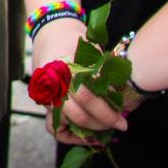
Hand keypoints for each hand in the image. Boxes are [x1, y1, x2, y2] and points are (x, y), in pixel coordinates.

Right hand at [32, 20, 132, 144]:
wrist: (51, 33)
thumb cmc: (76, 40)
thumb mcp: (92, 52)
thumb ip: (102, 74)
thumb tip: (122, 99)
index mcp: (64, 70)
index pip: (88, 98)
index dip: (108, 112)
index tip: (124, 118)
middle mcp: (52, 85)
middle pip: (78, 115)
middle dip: (103, 123)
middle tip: (120, 125)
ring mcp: (45, 95)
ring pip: (66, 123)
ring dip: (89, 130)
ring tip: (105, 128)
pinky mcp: (44, 102)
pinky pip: (54, 127)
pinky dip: (69, 135)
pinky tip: (86, 135)